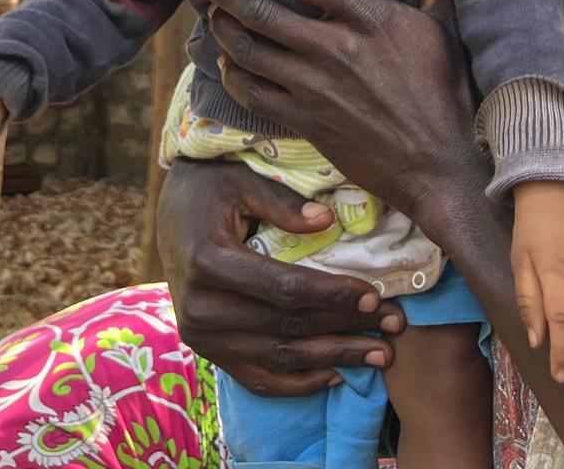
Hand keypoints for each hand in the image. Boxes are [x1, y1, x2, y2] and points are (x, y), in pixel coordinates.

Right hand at [158, 157, 406, 394]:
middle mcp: (201, 308)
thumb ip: (283, 204)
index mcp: (209, 261)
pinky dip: (299, 382)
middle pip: (286, 328)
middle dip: (345, 329)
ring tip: (380, 356)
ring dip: (333, 359)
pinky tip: (337, 374)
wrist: (169, 213)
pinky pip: (257, 378)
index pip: (283, 289)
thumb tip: (329, 221)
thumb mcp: (242, 181)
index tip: (374, 296)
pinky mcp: (207, 351)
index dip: (332, 295)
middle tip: (394, 326)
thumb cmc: (210, 188)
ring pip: (278, 358)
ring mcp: (202, 336)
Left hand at [201, 0, 484, 229]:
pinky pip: (253, 94)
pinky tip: (228, 63)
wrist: (437, 165)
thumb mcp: (443, 30)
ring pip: (249, 50)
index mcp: (366, 16)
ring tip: (211, 13)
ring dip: (222, 28)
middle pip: (261, 10)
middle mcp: (333, 47)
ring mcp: (315, 87)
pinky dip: (233, 75)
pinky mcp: (305, 121)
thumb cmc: (444, 93)